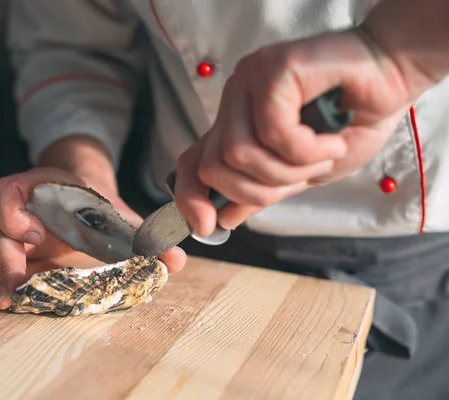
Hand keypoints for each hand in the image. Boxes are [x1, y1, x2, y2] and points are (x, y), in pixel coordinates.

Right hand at [0, 139, 186, 309]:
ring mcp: (1, 219)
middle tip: (15, 292)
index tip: (33, 237)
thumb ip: (143, 235)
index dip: (12, 212)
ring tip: (5, 300)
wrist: (76, 193)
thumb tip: (176, 261)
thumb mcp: (117, 214)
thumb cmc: (94, 204)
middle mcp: (15, 201)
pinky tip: (3, 296)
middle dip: (1, 259)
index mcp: (42, 186)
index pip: (8, 189)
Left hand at [174, 27, 416, 237]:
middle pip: (213, 167)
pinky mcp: (271, 68)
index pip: (192, 162)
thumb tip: (224, 218)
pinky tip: (330, 139)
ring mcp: (249, 82)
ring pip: (237, 154)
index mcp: (237, 123)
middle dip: (262, 190)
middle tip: (305, 177)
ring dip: (288, 171)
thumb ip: (263, 190)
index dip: (190, 198)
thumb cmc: (352, 122)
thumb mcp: (302, 171)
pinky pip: (272, 132)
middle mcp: (235, 100)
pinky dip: (306, 150)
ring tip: (324, 153)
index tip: (208, 227)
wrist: (393, 76)